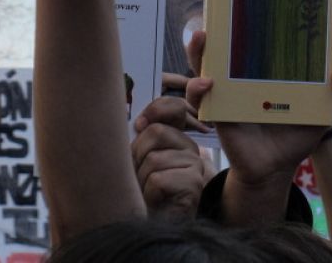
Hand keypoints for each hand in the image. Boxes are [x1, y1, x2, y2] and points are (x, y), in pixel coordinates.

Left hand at [131, 95, 210, 220]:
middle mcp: (189, 148)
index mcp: (176, 137)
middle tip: (140, 175)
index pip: (173, 107)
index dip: (157, 108)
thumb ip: (142, 137)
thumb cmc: (141, 194)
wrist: (152, 225)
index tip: (141, 124)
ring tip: (146, 192)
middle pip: (155, 132)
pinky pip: (159, 179)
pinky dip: (149, 193)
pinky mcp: (193, 184)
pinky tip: (156, 200)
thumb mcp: (137, 160)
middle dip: (137, 156)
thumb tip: (142, 122)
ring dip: (141, 180)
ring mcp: (194, 166)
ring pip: (154, 159)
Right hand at [186, 30, 331, 183]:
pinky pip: (201, 99)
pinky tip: (207, 84)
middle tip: (215, 11)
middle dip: (216, 27)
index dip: (248, 19)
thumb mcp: (324, 111)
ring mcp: (228, 94)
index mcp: (267, 70)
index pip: (255, 39)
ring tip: (202, 38)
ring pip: (204, 66)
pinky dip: (199, 89)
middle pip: (224, 46)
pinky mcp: (217, 114)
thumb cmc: (299, 132)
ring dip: (199, 51)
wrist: (279, 167)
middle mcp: (243, 77)